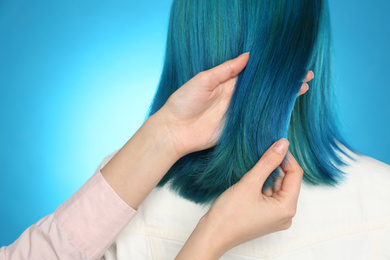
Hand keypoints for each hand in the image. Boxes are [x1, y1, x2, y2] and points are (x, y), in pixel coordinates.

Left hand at [155, 53, 313, 156]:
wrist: (174, 129)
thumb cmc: (184, 101)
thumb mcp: (204, 79)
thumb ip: (226, 70)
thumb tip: (248, 56)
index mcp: (229, 83)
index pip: (255, 74)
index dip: (272, 70)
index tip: (291, 65)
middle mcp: (236, 97)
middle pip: (264, 89)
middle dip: (284, 83)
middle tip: (305, 77)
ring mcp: (238, 113)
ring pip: (264, 104)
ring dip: (283, 98)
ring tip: (302, 90)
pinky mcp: (237, 129)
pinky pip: (257, 121)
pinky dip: (271, 117)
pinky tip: (286, 111)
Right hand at [176, 138, 303, 258]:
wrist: (213, 234)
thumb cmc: (229, 215)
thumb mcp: (249, 183)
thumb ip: (267, 162)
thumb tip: (282, 144)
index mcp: (287, 208)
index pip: (295, 174)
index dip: (285, 157)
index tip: (273, 144)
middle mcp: (286, 215)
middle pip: (287, 181)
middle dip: (275, 166)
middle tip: (261, 153)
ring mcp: (276, 217)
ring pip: (277, 187)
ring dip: (267, 175)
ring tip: (253, 167)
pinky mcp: (266, 217)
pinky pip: (270, 195)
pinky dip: (262, 184)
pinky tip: (250, 180)